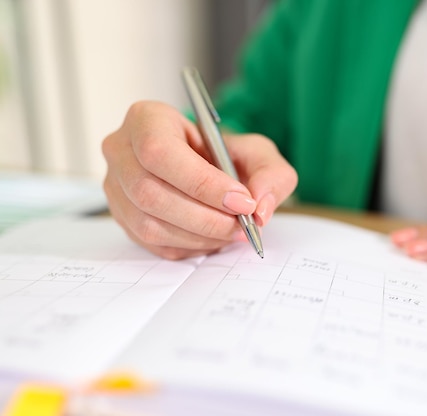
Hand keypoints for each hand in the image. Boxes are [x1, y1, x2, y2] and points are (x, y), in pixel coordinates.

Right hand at [102, 101, 296, 258]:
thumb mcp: (259, 153)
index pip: (161, 152)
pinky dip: (187, 246)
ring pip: (148, 223)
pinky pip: (150, 242)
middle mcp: (121, 151)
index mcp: (147, 119)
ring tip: (230, 232)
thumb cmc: (226, 156)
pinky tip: (212, 237)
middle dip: (203, 217)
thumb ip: (271, 173)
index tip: (242, 201)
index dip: (202, 183)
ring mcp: (116, 187)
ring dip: (197, 235)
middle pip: (149, 192)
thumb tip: (260, 207)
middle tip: (240, 225)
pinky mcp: (123, 218)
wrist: (209, 171)